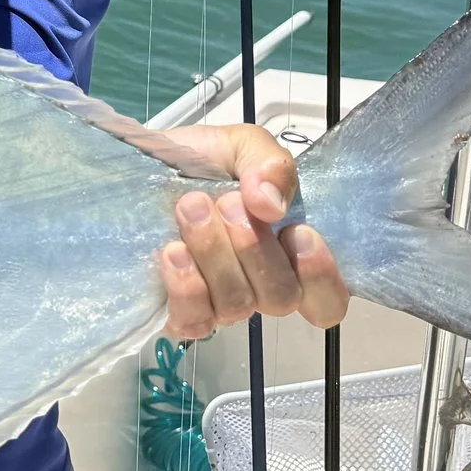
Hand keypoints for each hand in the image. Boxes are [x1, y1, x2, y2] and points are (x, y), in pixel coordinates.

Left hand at [156, 123, 349, 338]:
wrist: (141, 165)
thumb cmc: (200, 162)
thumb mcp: (243, 147)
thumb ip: (271, 167)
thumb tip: (272, 205)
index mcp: (288, 251)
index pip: (329, 297)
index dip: (321, 276)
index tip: (298, 233)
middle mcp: (260, 285)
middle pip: (281, 298)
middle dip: (254, 248)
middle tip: (225, 203)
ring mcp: (220, 302)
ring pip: (238, 306)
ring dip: (215, 254)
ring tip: (189, 209)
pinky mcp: (181, 312)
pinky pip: (196, 323)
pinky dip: (187, 287)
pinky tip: (172, 251)